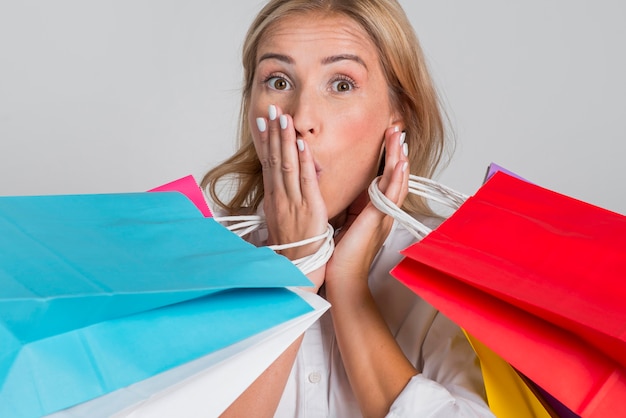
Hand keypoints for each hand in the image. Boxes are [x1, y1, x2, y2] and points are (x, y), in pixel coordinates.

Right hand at [252, 104, 328, 289]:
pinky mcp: (310, 208)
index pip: (267, 163)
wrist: (298, 267)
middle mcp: (280, 197)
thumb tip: (279, 181)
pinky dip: (303, 161)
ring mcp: (294, 201)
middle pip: (275, 159)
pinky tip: (301, 144)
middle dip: (274, 133)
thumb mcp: (280, 217)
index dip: (265, 141)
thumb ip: (280, 197)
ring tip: (284, 118)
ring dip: (285, 140)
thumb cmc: (292, 244)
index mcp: (273, 198)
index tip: (262, 121)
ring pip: (287, 165)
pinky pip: (306, 181)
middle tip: (273, 109)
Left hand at [327, 126, 408, 285]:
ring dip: (399, 158)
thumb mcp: (347, 222)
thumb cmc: (341, 254)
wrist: (341, 277)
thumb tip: (350, 190)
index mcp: (375, 211)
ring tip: (400, 137)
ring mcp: (384, 216)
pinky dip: (397, 178)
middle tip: (396, 128)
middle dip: (396, 151)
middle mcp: (384, 211)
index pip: (386, 178)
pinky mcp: (379, 220)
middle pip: (395, 175)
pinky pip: (391, 195)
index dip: (389, 157)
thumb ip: (352, 205)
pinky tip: (401, 163)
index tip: (388, 138)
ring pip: (397, 181)